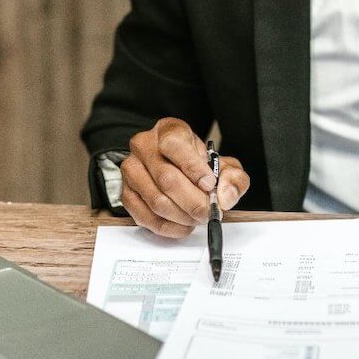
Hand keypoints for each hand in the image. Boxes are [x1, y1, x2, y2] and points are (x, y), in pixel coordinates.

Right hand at [121, 118, 250, 238]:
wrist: (177, 168)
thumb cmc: (198, 165)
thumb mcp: (223, 164)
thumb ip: (233, 178)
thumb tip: (225, 196)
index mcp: (168, 130)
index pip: (174, 146)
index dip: (193, 168)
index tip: (209, 185)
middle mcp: (144, 146)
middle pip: (167, 179)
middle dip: (193, 202)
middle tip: (208, 212)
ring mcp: (132, 170)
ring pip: (156, 201)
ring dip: (182, 216)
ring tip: (197, 218)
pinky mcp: (126, 193)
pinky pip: (146, 217)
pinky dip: (169, 227)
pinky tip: (183, 225)